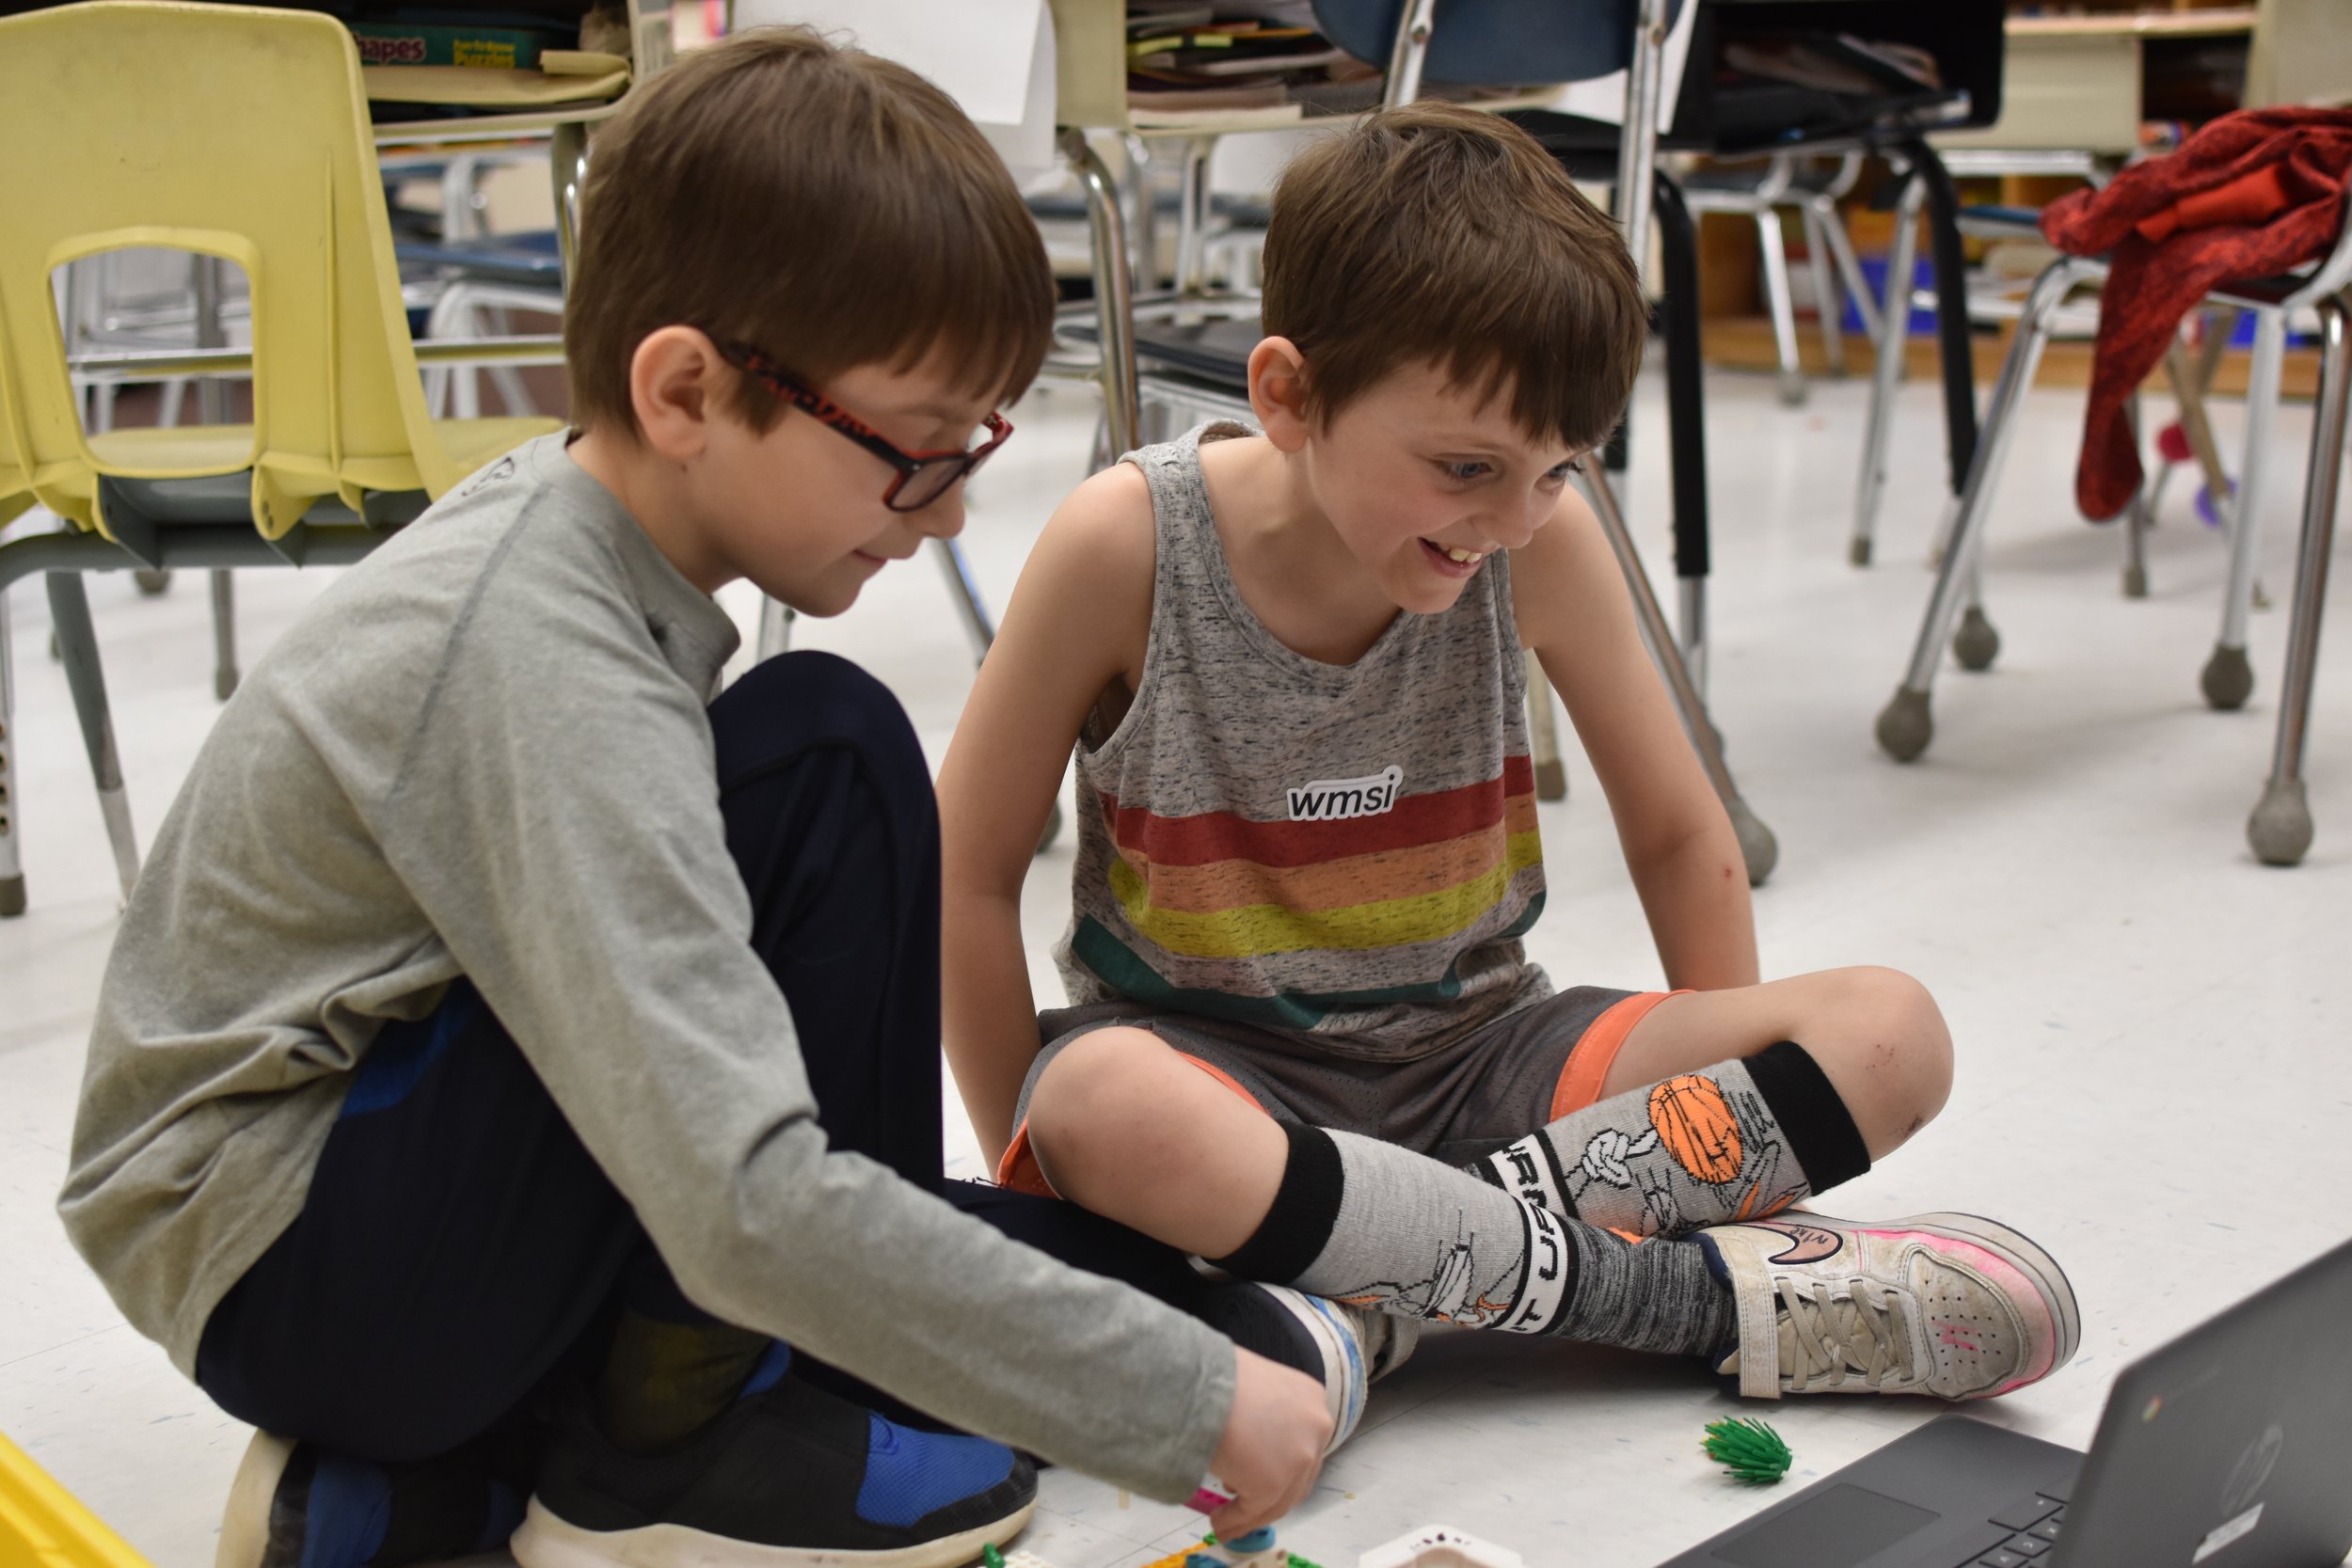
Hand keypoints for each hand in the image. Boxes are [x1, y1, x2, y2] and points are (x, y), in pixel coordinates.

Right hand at [1206, 1346, 1331, 1537]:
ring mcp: (1299, 1457)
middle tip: (1244, 1505)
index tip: (1260, 1478)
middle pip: (1297, 1476)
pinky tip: (1218, 1521)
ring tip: (1223, 1519)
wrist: (1197, 1381)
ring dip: (1250, 1515)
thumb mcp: (1251, 1387)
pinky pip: (1253, 1510)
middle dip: (1269, 1495)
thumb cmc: (1213, 1375)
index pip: (1302, 1444)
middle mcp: (1316, 1427)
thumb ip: (1261, 1415)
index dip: (1281, 1466)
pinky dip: (1234, 1520)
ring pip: (1278, 1499)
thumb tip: (1248, 1443)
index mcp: (1312, 1397)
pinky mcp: (1274, 1483)